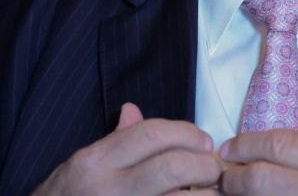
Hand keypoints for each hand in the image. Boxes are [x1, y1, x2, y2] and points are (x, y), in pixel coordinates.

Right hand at [33, 103, 221, 195]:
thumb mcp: (83, 166)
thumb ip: (115, 140)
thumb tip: (134, 110)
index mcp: (95, 162)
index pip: (150, 134)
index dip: (186, 132)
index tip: (204, 140)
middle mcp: (109, 190)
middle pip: (172, 167)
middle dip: (204, 164)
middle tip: (215, 167)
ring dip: (207, 194)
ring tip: (213, 190)